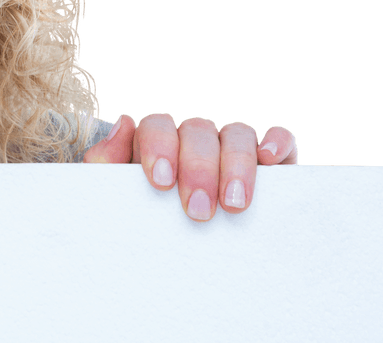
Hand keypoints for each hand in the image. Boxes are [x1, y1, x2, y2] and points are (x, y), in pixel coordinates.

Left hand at [83, 113, 298, 221]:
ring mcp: (232, 149)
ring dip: (236, 164)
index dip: (159, 147)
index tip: (161, 183)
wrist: (183, 267)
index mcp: (156, 144)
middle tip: (198, 210)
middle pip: (197, 131)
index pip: (157, 126)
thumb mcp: (118, 200)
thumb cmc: (145, 225)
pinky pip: (281, 140)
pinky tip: (270, 159)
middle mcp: (194, 141)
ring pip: (237, 134)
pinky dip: (278, 143)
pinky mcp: (272, 165)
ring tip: (233, 204)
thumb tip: (124, 122)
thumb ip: (108, 163)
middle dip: (198, 168)